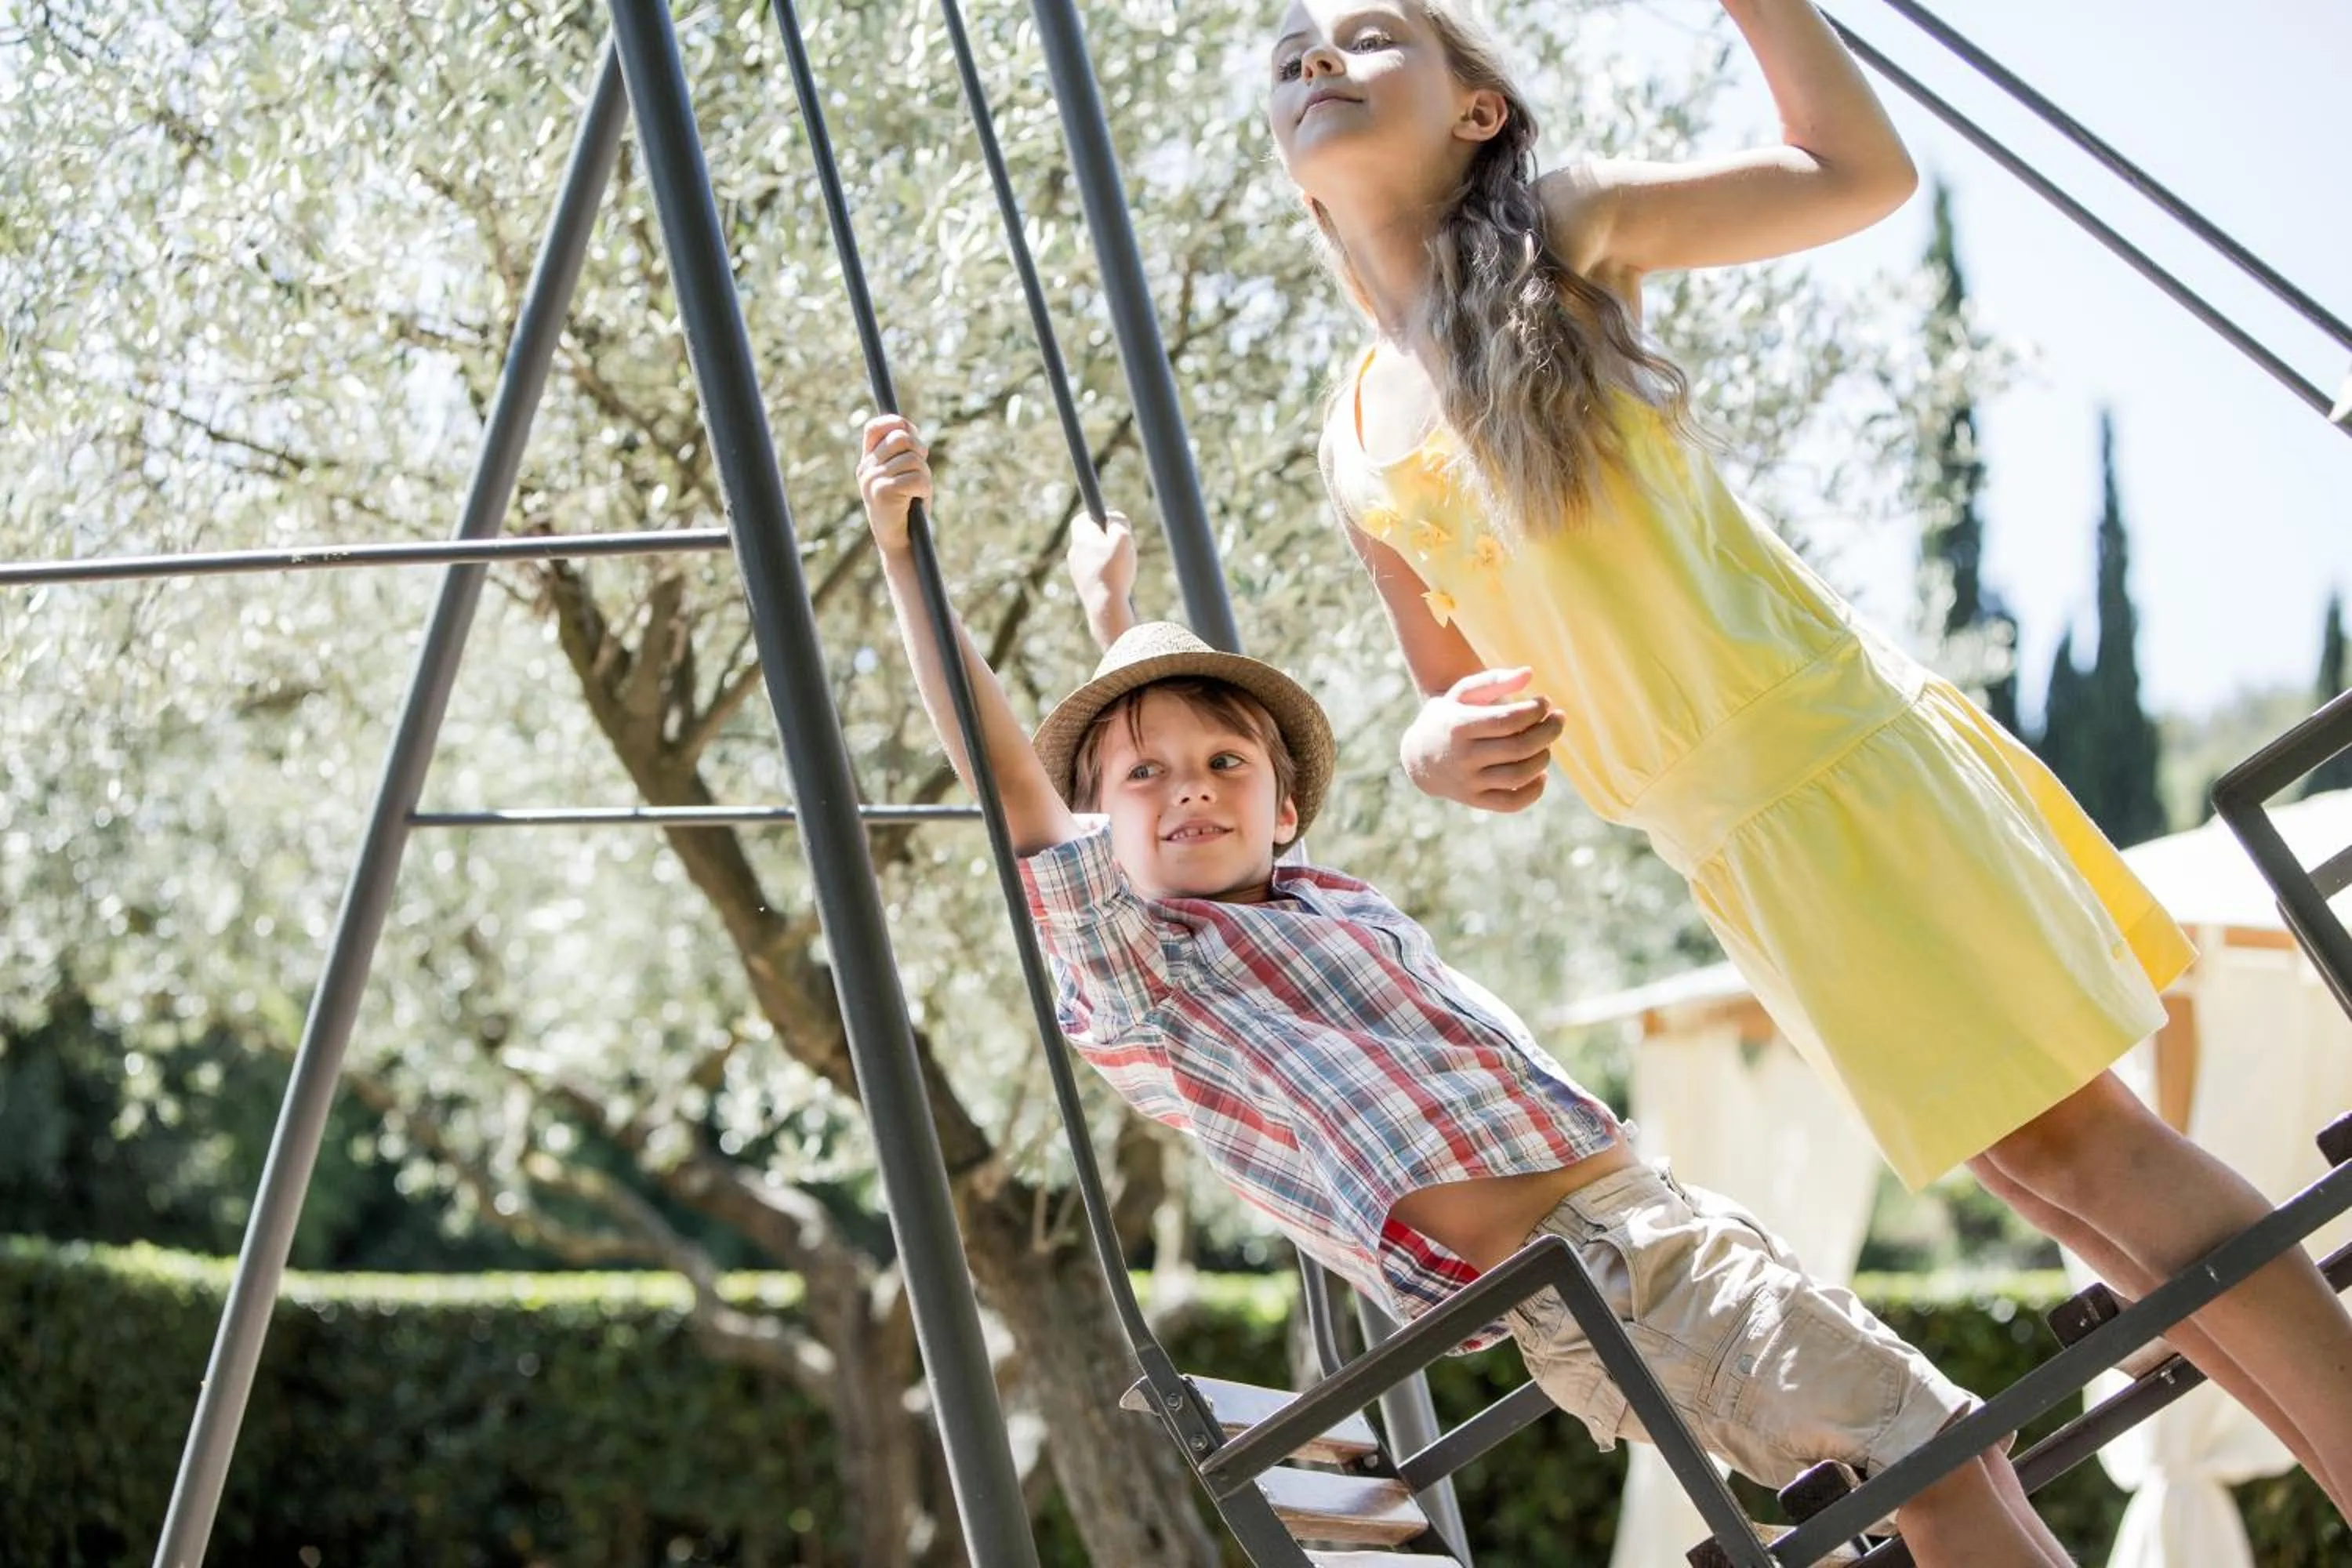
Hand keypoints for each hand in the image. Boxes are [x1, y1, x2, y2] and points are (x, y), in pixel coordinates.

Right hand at [857, 415, 931, 550]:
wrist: (901, 543)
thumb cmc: (906, 509)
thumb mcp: (902, 475)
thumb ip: (902, 452)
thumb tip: (907, 426)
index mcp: (868, 462)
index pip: (875, 427)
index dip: (896, 423)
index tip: (911, 434)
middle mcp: (866, 468)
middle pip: (901, 437)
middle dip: (919, 450)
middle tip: (921, 470)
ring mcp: (872, 479)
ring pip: (913, 459)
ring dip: (925, 475)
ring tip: (918, 492)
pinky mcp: (882, 492)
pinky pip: (917, 478)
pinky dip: (925, 488)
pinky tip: (918, 500)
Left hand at [1066, 509, 1138, 646]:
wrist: (1105, 607)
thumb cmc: (1114, 570)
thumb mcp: (1123, 538)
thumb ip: (1118, 521)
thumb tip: (1113, 517)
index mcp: (1080, 538)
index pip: (1083, 518)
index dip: (1098, 517)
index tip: (1113, 524)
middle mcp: (1074, 552)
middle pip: (1090, 538)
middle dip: (1107, 539)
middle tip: (1123, 546)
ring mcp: (1076, 570)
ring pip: (1094, 556)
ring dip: (1108, 558)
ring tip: (1122, 567)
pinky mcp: (1082, 586)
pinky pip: (1095, 573)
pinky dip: (1107, 573)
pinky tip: (1118, 582)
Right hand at [1400, 667, 1564, 811]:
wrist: (1418, 758)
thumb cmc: (1449, 717)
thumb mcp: (1462, 692)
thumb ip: (1494, 680)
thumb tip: (1529, 673)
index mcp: (1458, 726)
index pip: (1508, 720)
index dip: (1535, 710)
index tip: (1545, 702)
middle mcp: (1462, 757)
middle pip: (1519, 747)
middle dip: (1548, 731)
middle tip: (1559, 719)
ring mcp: (1468, 782)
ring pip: (1519, 775)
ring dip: (1543, 757)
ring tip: (1547, 744)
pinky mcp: (1475, 801)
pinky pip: (1512, 803)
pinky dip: (1534, 791)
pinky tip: (1540, 773)